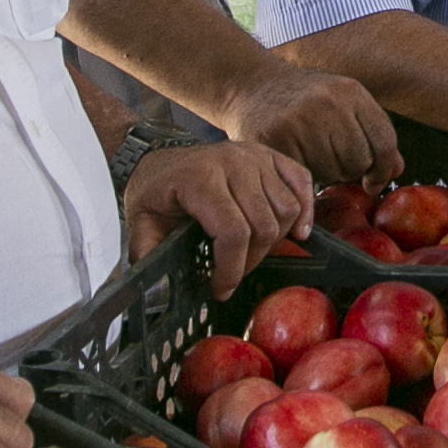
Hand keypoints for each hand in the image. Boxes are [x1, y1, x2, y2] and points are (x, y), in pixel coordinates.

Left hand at [126, 139, 315, 295]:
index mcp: (200, 179)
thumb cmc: (154, 190)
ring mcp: (255, 156)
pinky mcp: (270, 155)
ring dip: (276, 240)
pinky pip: (302, 182)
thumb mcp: (141, 222)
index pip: (233, 232)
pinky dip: (306, 209)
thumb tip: (154, 293)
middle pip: (264, 225)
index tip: (221, 288)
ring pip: (287, 208)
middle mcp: (233, 162)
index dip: (231, 269)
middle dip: (250, 261)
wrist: (158, 156)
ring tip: (252, 252)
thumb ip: (149, 254)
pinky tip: (296, 231)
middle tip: (234, 273)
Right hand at [225, 65, 400, 188]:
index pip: (385, 142)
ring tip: (312, 158)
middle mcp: (329, 102)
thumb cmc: (301, 99)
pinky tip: (296, 161)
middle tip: (332, 162)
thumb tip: (396, 169)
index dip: (383, 169)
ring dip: (325, 175)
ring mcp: (301, 118)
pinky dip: (303, 176)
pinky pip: (303, 175)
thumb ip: (371, 133)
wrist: (250, 84)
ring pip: (333, 172)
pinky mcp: (275, 137)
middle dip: (349, 170)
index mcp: (351, 91)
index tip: (373, 181)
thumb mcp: (341, 103)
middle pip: (360, 161)